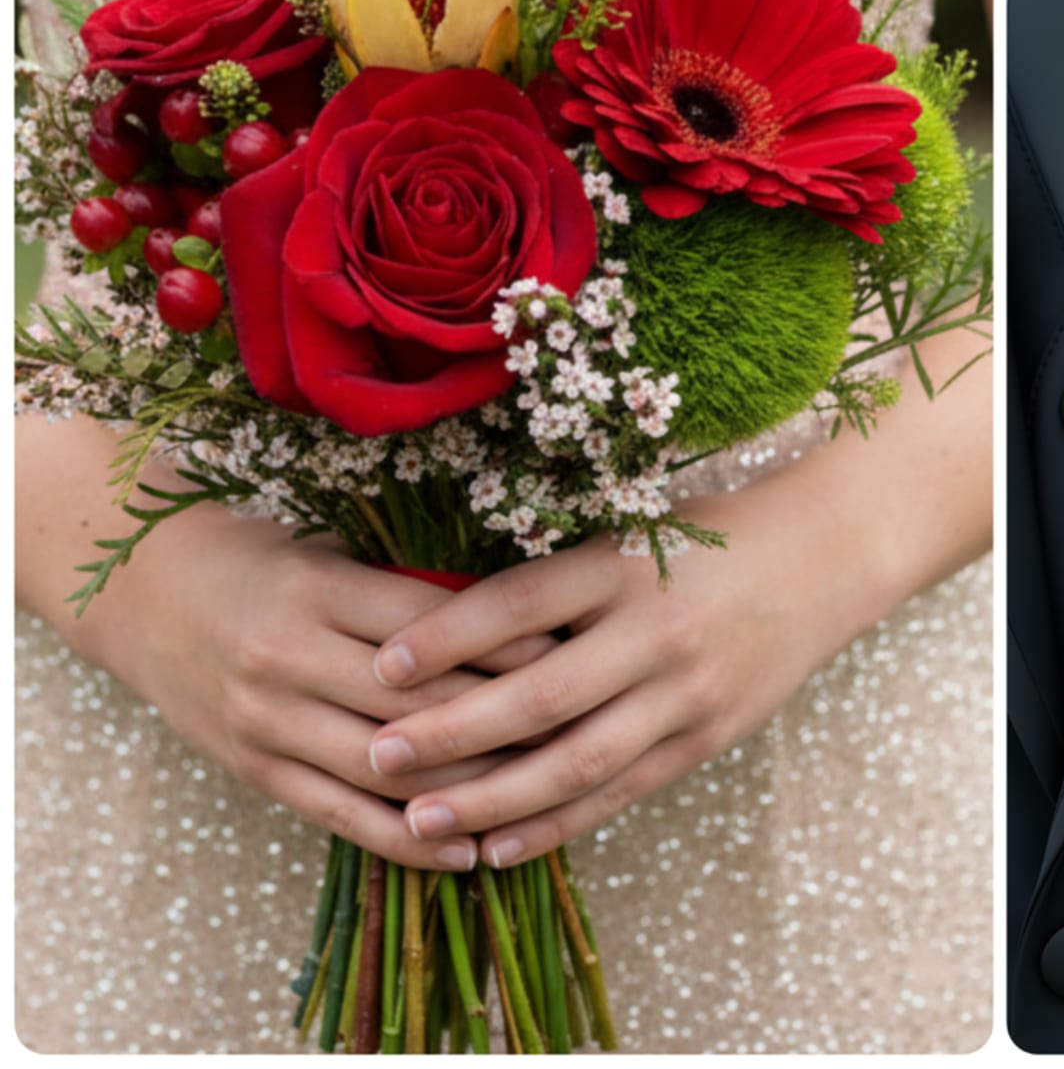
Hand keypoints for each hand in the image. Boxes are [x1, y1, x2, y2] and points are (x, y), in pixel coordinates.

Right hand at [74, 499, 558, 870]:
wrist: (148, 593)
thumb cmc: (270, 559)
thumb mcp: (338, 550)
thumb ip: (412, 585)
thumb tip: (526, 608)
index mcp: (319, 589)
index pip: (429, 626)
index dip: (504, 644)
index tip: (574, 651)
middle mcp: (288, 658)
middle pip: (414, 703)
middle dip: (503, 720)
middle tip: (579, 727)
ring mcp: (265, 722)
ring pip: (383, 768)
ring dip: (467, 788)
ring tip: (541, 794)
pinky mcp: (253, 771)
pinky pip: (339, 816)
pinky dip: (406, 839)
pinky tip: (465, 851)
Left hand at [367, 474, 892, 866]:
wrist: (825, 557)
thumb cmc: (709, 536)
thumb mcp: (634, 532)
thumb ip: (558, 578)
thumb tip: (442, 622)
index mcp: (628, 563)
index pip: (523, 600)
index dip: (448, 634)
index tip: (381, 663)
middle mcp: (656, 630)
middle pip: (540, 693)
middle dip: (452, 731)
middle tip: (378, 753)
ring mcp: (685, 692)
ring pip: (576, 760)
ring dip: (492, 797)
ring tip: (418, 818)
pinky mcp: (705, 737)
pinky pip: (619, 791)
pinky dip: (556, 824)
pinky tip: (497, 846)